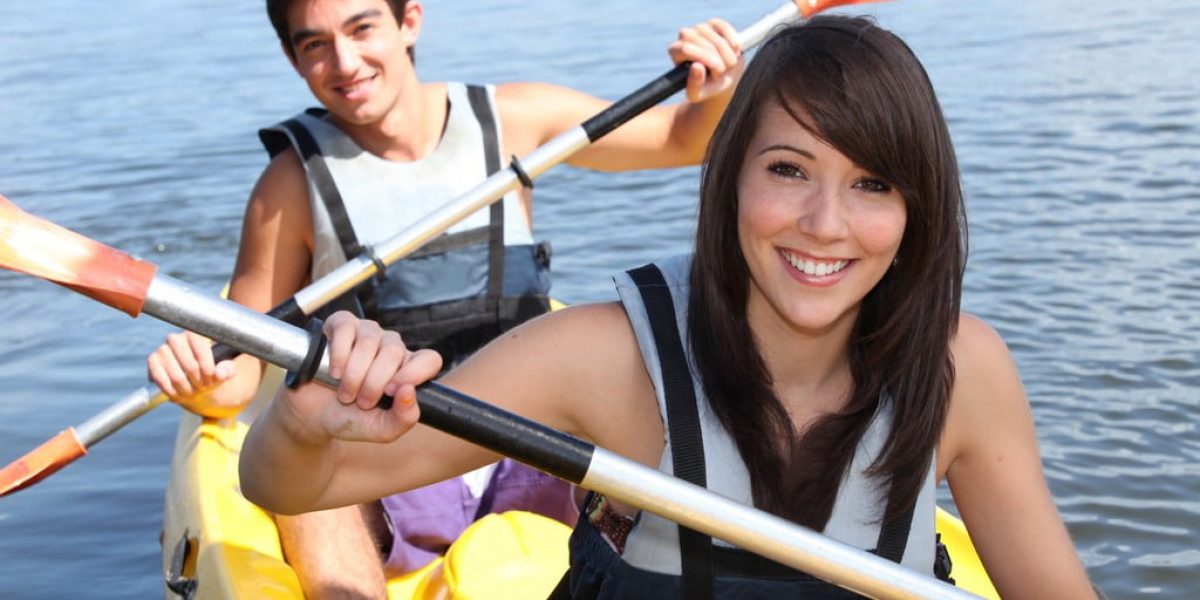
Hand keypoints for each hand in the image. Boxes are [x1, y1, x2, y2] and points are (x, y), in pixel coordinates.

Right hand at [148, 330, 235, 413]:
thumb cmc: (210, 373)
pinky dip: (173, 391)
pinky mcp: (152, 361)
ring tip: (193, 392)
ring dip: (187, 389)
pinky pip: (162, 380)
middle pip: (191, 367)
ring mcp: (162, 350)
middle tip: (203, 387)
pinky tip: (179, 393)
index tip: (212, 379)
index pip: (202, 350)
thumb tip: (219, 374)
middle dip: (199, 382)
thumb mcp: (225, 370)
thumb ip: (227, 370)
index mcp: (195, 335)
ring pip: (177, 377)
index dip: (208, 369)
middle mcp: (176, 339)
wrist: (193, 382)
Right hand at [279, 311, 442, 444]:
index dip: (415, 373)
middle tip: (360, 401)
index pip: (430, 359)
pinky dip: (339, 353)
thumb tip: (410, 392)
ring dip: (354, 373)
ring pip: (370, 341)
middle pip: (395, 351)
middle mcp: (391, 347)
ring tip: (344, 392)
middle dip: (374, 382)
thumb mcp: (380, 430)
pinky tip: (334, 371)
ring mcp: (367, 333)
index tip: (392, 392)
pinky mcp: (341, 324)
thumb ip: (403, 419)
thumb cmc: (349, 418)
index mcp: (407, 369)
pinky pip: (346, 327)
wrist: (312, 416)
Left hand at [669, 19, 743, 103]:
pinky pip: (725, 28)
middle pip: (702, 42)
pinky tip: (736, 51)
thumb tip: (696, 66)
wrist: (721, 80)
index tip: (718, 72)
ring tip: (729, 66)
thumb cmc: (705, 88)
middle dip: (717, 60)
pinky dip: (733, 41)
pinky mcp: (715, 24)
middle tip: (723, 73)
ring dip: (728, 55)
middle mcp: (685, 36)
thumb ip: (694, 85)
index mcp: (676, 51)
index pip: (686, 48)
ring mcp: (700, 28)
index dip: (704, 59)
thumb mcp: (698, 94)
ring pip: (717, 39)